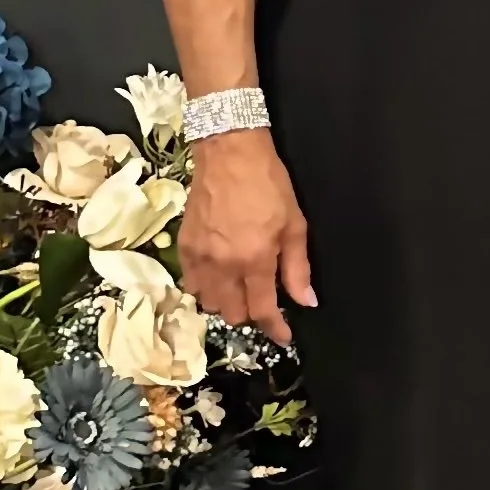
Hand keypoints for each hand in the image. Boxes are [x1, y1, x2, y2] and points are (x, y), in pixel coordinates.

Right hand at [178, 131, 314, 345]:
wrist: (229, 152)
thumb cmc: (268, 184)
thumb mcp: (294, 224)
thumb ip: (297, 268)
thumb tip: (305, 302)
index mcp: (254, 260)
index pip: (263, 311)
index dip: (276, 329)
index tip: (284, 336)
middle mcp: (223, 266)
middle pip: (234, 314)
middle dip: (252, 314)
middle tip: (263, 299)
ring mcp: (199, 258)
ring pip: (210, 303)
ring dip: (228, 303)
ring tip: (241, 287)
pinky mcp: (183, 247)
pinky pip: (191, 284)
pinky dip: (205, 288)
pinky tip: (219, 276)